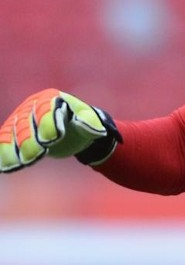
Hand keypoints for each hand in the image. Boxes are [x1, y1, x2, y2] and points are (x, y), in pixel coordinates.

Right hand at [0, 89, 121, 172]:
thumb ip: (90, 123)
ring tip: (17, 163)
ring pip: (12, 133)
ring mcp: (20, 119)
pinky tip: (4, 165)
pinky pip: (4, 141)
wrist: (72, 131)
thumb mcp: (91, 122)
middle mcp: (32, 106)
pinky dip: (3, 152)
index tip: (50, 140)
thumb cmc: (83, 123)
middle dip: (29, 140)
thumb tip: (95, 128)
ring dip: (13, 148)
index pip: (46, 110)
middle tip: (34, 156)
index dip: (47, 124)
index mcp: (52, 99)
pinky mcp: (13, 132)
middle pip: (26, 122)